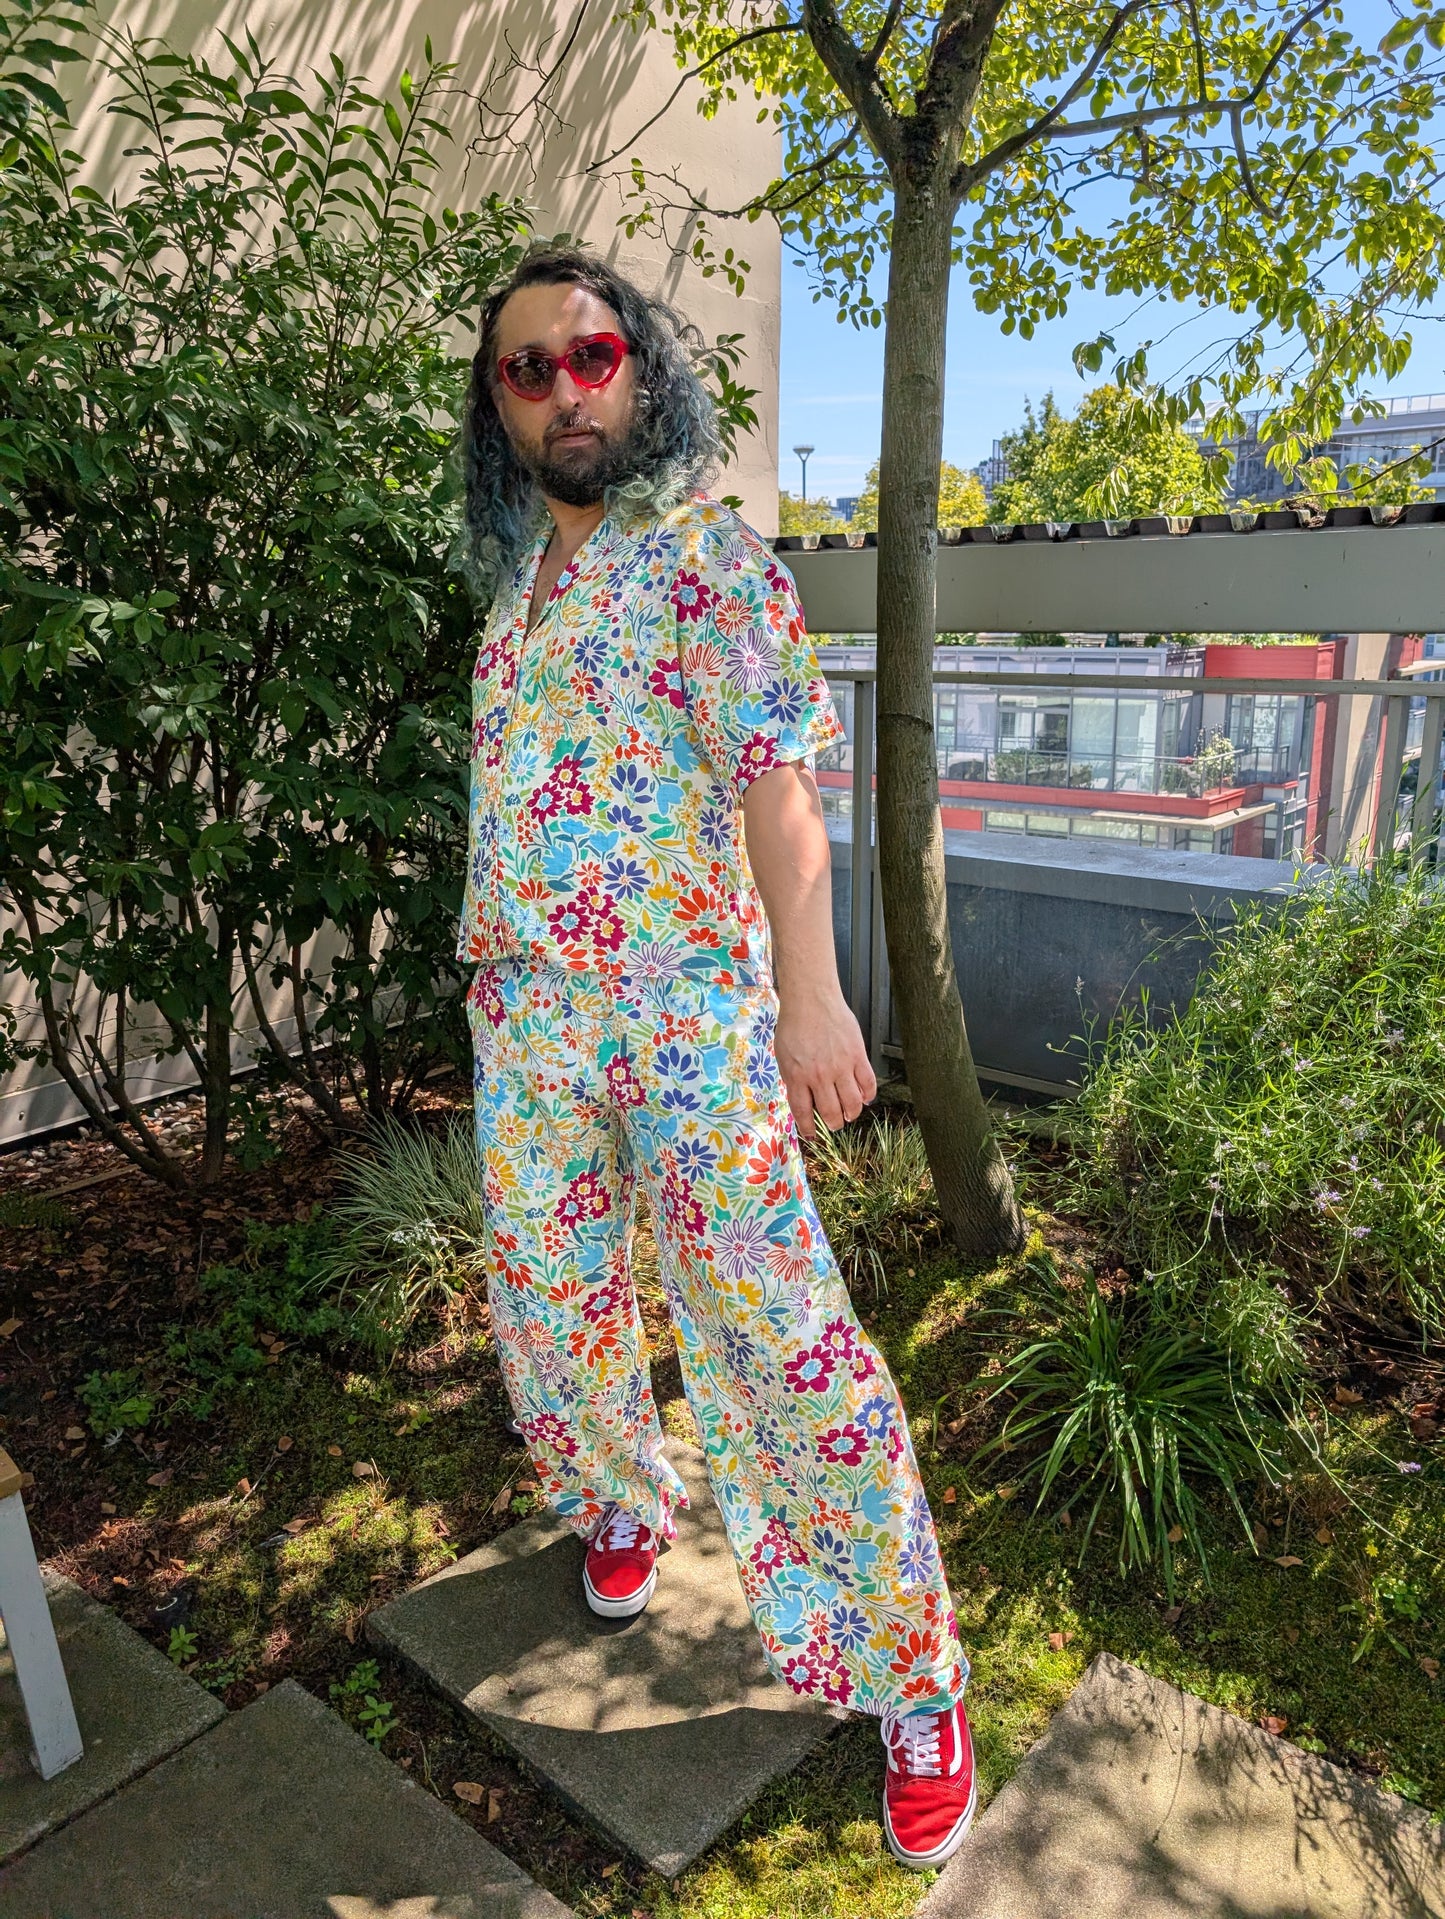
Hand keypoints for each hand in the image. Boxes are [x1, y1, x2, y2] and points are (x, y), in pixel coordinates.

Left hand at [774, 984, 876, 1138]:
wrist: (811, 999)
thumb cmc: (794, 1024)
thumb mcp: (783, 1056)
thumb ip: (793, 1078)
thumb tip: (804, 1098)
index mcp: (797, 1077)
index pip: (804, 1112)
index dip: (808, 1128)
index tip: (811, 1135)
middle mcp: (819, 1076)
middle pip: (831, 1112)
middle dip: (833, 1124)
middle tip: (835, 1124)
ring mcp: (840, 1067)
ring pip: (852, 1103)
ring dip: (851, 1114)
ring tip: (850, 1114)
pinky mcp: (857, 1056)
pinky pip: (868, 1083)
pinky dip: (868, 1095)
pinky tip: (864, 1097)